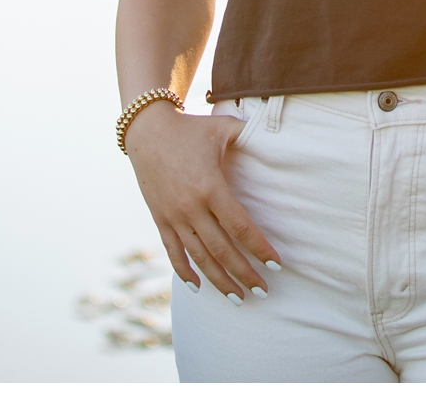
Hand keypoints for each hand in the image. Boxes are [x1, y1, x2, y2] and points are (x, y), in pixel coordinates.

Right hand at [124, 103, 280, 300]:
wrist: (147, 131)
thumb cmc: (190, 129)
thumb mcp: (222, 128)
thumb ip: (249, 133)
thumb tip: (279, 135)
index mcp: (211, 187)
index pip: (240, 227)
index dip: (259, 248)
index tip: (276, 264)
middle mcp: (191, 207)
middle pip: (222, 250)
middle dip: (244, 274)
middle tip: (263, 291)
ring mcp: (173, 216)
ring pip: (199, 258)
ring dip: (219, 281)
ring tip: (238, 298)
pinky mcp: (160, 219)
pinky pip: (173, 252)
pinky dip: (185, 272)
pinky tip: (198, 287)